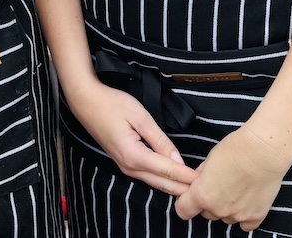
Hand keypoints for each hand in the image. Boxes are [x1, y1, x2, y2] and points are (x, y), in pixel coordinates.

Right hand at [63, 78, 196, 195]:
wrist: (86, 102)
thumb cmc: (112, 104)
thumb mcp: (140, 117)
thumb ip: (159, 140)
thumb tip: (177, 159)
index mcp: (134, 156)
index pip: (168, 170)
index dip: (187, 176)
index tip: (205, 180)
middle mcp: (129, 167)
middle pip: (162, 183)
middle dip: (184, 187)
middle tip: (206, 189)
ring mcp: (125, 167)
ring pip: (155, 183)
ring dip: (174, 186)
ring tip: (194, 188)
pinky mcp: (124, 163)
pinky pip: (147, 176)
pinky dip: (163, 180)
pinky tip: (174, 180)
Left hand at [175, 122, 290, 230]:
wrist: (264, 151)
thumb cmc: (236, 149)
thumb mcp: (209, 159)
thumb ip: (201, 176)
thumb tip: (199, 182)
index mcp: (202, 195)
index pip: (183, 210)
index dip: (185, 202)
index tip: (190, 196)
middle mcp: (218, 209)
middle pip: (207, 212)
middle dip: (209, 201)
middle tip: (220, 184)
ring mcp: (238, 215)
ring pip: (225, 217)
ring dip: (227, 207)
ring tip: (237, 188)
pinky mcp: (256, 216)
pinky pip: (245, 224)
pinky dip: (244, 216)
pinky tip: (247, 201)